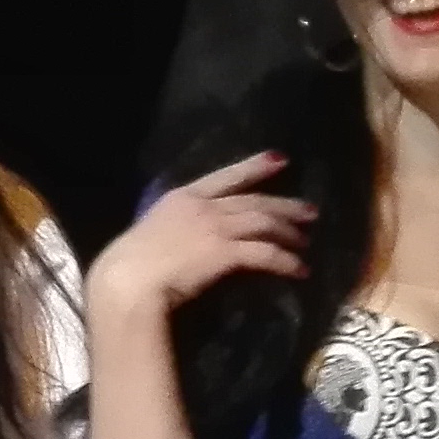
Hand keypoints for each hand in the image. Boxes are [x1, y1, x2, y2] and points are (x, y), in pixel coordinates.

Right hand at [91, 153, 312, 315]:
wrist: (128, 279)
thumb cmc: (128, 263)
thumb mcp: (152, 231)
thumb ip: (175, 227)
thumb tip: (190, 238)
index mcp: (182, 196)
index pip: (225, 176)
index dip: (255, 166)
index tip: (279, 159)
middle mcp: (204, 207)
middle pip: (254, 201)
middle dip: (285, 205)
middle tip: (310, 211)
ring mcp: (216, 228)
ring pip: (264, 223)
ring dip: (288, 233)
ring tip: (305, 242)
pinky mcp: (225, 252)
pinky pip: (265, 253)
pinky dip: (286, 261)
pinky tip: (299, 269)